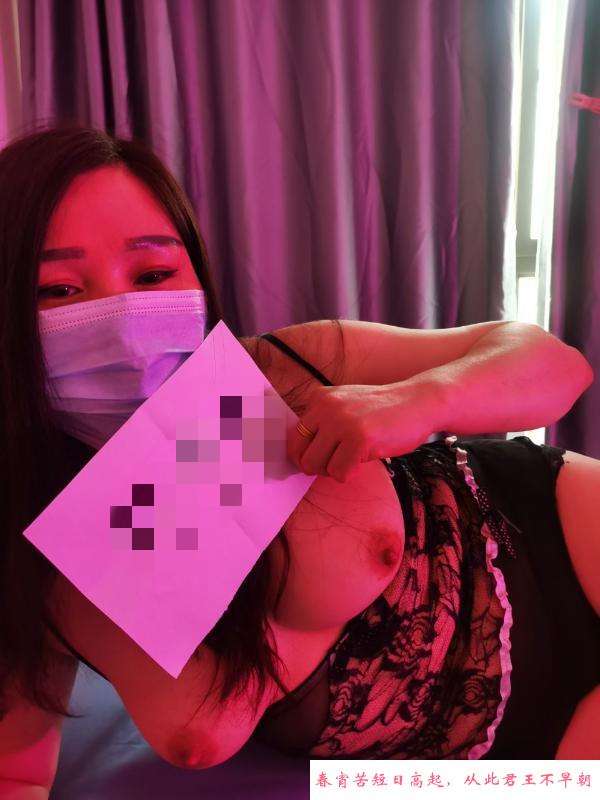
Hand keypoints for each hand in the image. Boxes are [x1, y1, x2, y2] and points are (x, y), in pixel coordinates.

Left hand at [287, 380, 440, 481]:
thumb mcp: (345, 406)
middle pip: (300, 454)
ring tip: (353, 457)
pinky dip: (349, 474)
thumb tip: (299, 458)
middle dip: (317, 466)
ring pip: (317, 465)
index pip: (293, 437)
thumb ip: (322, 424)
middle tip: (338, 462)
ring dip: (334, 470)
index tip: (319, 459)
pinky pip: (339, 472)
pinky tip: (365, 459)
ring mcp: (342, 422)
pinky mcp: (359, 438)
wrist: (419, 403)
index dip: (304, 455)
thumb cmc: (383, 411)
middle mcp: (326, 407)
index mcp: (319, 398)